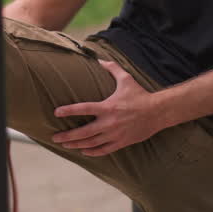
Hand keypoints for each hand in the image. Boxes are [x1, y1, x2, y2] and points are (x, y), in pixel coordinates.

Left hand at [51, 60, 166, 155]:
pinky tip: (84, 151)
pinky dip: (92, 152)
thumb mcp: (126, 79)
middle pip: (84, 132)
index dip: (68, 110)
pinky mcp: (122, 142)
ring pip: (91, 143)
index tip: (56, 113)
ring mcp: (115, 134)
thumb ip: (112, 68)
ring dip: (76, 145)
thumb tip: (100, 59)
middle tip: (55, 137)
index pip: (83, 108)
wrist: (158, 112)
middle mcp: (109, 122)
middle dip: (68, 136)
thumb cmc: (140, 95)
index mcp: (108, 107)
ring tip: (66, 145)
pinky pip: (104, 150)